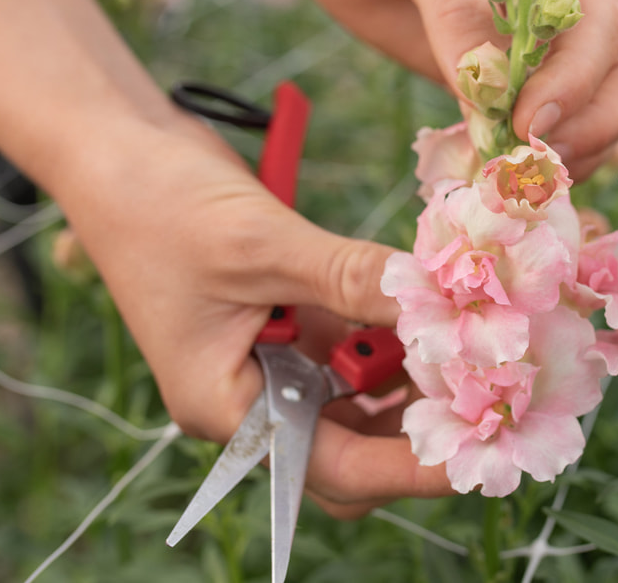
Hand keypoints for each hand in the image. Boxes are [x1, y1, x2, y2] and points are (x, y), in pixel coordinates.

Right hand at [0, 0, 450, 514]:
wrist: (120, 150)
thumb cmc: (160, 204)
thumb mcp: (263, 246)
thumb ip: (348, 277)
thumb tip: (437, 301)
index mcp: (227, 405)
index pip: (333, 465)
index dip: (412, 466)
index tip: (483, 449)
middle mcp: (254, 395)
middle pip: (354, 445)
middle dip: (422, 427)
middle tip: (496, 397)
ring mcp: (276, 356)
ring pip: (362, 396)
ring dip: (416, 375)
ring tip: (484, 349)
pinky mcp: (293, 317)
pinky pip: (356, 343)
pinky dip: (396, 329)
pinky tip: (441, 306)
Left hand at [280, 0, 617, 177]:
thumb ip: (455, 10)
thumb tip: (486, 90)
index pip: (605, 24)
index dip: (577, 81)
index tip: (526, 121)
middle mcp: (572, 3)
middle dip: (596, 125)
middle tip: (530, 160)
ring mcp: (545, 50)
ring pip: (603, 114)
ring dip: (570, 154)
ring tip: (507, 174)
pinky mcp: (509, 87)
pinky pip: (546, 135)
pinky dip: (531, 164)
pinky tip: (489, 171)